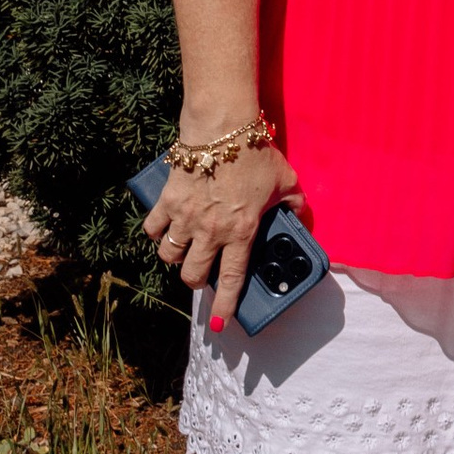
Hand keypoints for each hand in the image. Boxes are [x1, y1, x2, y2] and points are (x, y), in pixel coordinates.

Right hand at [146, 135, 295, 332]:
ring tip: (186, 248)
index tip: (218, 325)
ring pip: (169, 256)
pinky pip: (152, 229)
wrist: (222, 129)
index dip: (225, 306)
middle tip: (203, 272)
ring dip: (176, 257)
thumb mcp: (287, 180)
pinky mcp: (167, 201)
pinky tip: (166, 226)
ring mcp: (185, 218)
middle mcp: (211, 231)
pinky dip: (157, 232)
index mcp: (241, 231)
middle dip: (196, 281)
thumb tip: (300, 215)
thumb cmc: (256, 154)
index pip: (232, 279)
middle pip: (192, 275)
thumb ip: (295, 203)